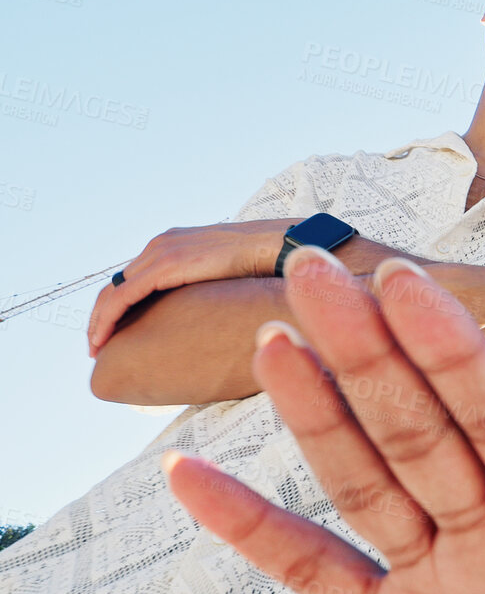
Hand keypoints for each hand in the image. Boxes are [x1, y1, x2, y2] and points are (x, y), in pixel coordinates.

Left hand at [89, 219, 295, 355]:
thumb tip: (207, 317)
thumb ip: (205, 288)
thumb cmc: (263, 264)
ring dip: (98, 322)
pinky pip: (123, 297)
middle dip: (101, 317)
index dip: (117, 307)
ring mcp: (160, 253)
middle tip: (98, 346)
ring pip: (113, 292)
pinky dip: (107, 320)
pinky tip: (103, 340)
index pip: (132, 279)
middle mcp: (160, 244)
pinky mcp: (164, 266)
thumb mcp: (224, 275)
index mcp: (173, 244)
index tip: (114, 333)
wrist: (278, 246)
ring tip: (96, 349)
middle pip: (115, 285)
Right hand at [165, 249, 484, 593]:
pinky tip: (192, 475)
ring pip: (367, 481)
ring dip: (317, 411)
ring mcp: (442, 577)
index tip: (411, 287)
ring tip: (275, 333)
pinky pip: (315, 574)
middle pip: (424, 429)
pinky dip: (253, 530)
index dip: (460, 356)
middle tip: (317, 264)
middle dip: (372, 350)